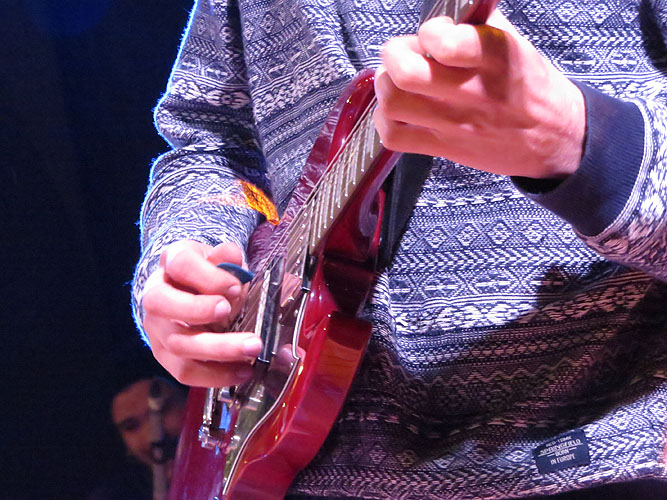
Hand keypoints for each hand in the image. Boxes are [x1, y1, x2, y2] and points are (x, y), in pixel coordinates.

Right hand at [141, 240, 260, 386]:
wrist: (193, 291)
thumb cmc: (211, 273)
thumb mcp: (221, 258)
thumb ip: (227, 257)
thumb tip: (232, 256)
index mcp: (171, 262)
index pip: (180, 265)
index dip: (208, 277)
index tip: (235, 286)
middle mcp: (156, 295)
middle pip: (166, 306)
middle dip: (201, 312)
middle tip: (233, 313)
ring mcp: (157, 328)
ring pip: (178, 344)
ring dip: (218, 350)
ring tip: (252, 348)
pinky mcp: (165, 355)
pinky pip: (185, 371)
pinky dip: (216, 374)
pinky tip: (242, 371)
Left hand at [373, 10, 584, 179]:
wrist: (553, 137)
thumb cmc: (528, 86)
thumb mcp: (514, 43)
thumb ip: (478, 21)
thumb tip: (450, 6)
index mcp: (493, 56)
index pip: (441, 41)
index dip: (427, 31)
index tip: (433, 34)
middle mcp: (472, 91)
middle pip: (406, 73)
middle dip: (394, 56)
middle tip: (400, 56)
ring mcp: (456, 123)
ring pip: (394, 104)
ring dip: (385, 87)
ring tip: (395, 82)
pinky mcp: (445, 148)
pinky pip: (395, 136)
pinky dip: (384, 121)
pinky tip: (396, 111)